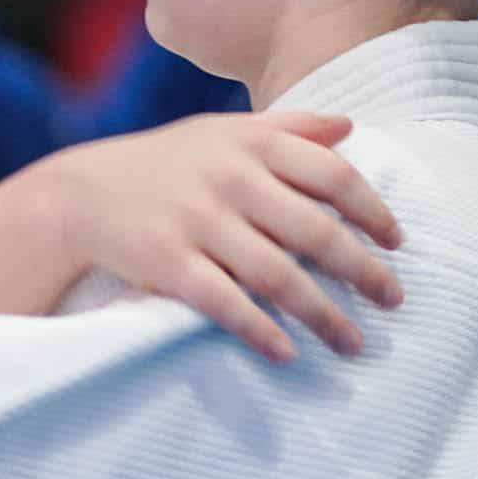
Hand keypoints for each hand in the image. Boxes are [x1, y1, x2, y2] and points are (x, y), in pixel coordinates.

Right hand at [45, 111, 401, 360]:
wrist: (81, 193)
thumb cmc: (165, 163)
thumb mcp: (222, 132)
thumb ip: (287, 127)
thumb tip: (350, 127)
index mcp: (250, 142)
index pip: (332, 174)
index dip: (371, 210)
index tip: (396, 242)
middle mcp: (229, 178)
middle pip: (315, 230)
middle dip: (362, 270)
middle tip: (394, 299)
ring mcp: (198, 222)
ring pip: (278, 275)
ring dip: (324, 314)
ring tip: (354, 342)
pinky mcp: (168, 263)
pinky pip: (225, 303)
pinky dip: (261, 331)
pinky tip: (288, 352)